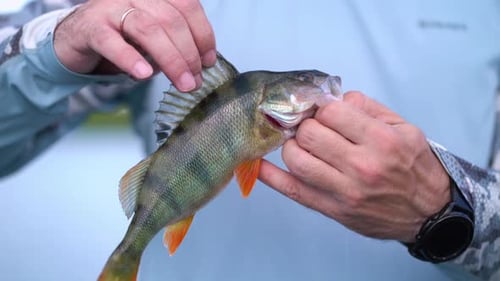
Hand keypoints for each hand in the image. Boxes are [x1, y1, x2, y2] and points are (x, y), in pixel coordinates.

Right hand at [54, 0, 215, 91]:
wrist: (76, 38)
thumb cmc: (122, 38)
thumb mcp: (154, 38)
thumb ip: (176, 44)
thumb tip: (200, 67)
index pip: (187, 5)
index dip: (203, 34)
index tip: (209, 61)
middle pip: (171, 19)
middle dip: (189, 54)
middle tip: (194, 81)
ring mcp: (111, 7)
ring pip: (147, 28)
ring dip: (171, 59)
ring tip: (182, 83)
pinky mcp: (91, 27)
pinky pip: (112, 41)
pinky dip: (130, 59)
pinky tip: (144, 75)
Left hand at [259, 91, 450, 242]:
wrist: (430, 213)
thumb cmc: (416, 167)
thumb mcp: (404, 128)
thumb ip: (368, 108)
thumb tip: (334, 98)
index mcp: (380, 140)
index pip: (329, 112)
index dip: (320, 108)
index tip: (321, 111)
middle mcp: (361, 165)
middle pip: (308, 134)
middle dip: (305, 125)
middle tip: (311, 127)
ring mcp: (345, 190)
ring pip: (296, 160)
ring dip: (292, 146)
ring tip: (302, 144)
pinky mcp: (334, 209)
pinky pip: (295, 191)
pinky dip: (272, 178)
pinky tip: (259, 166)